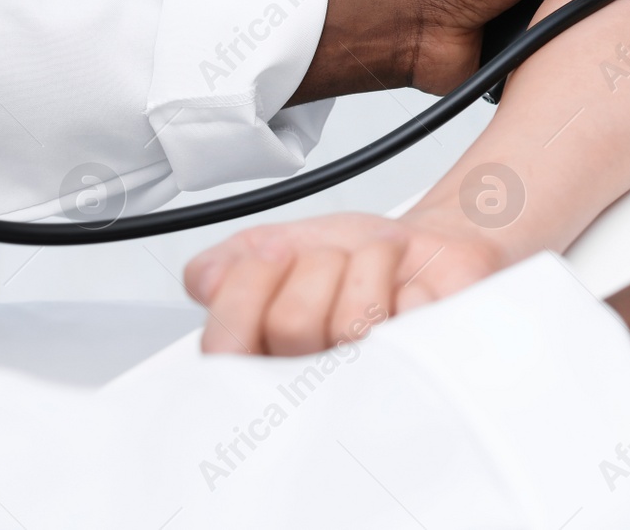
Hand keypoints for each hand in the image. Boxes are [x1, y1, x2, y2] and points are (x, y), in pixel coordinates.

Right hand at [183, 209, 508, 354]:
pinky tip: (410, 288)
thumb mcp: (276, 245)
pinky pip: (410, 319)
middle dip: (318, 265)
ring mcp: (369, 380)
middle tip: (335, 262)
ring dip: (369, 264)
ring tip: (375, 267)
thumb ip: (229, 261)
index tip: (273, 254)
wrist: (420, 249)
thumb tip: (207, 280)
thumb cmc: (350, 259)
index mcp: (264, 359)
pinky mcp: (423, 368)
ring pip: (352, 321)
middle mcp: (312, 384)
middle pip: (291, 325)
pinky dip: (413, 285)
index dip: (245, 287)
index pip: (223, 348)